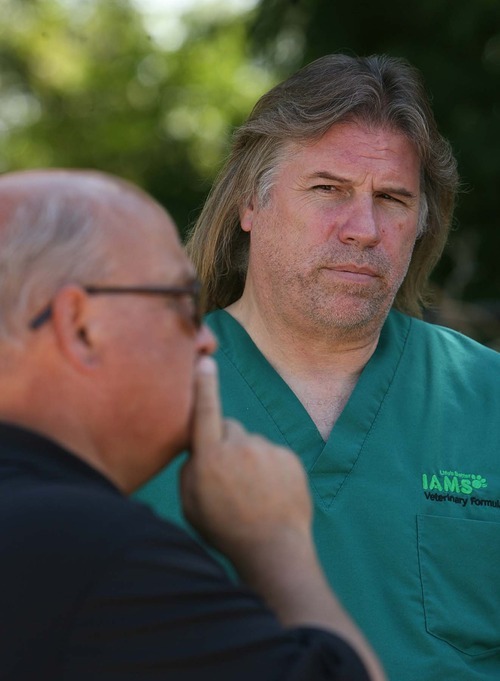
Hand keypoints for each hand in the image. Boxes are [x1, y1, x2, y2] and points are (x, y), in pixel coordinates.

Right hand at [181, 356, 311, 564]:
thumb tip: (200, 449)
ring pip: (251, 443)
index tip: (204, 361)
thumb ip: (191, 469)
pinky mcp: (289, 458)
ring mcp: (268, 451)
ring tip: (252, 491)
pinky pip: (273, 453)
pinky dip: (270, 467)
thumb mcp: (191, 504)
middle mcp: (240, 446)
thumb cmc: (225, 529)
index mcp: (210, 457)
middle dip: (225, 442)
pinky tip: (270, 492)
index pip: (204, 411)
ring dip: (249, 458)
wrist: (275, 549)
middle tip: (228, 475)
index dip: (203, 385)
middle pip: (228, 428)